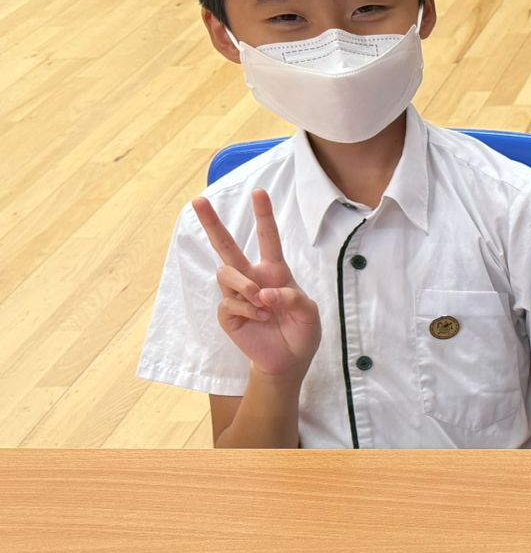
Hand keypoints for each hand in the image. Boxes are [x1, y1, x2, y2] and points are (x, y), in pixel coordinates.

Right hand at [192, 189, 320, 380]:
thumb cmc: (301, 332)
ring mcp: (237, 295)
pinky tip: (260, 317)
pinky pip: (229, 301)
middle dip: (213, 223)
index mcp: (275, 272)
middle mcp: (253, 279)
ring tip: (263, 303)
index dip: (263, 216)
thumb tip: (263, 293)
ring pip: (226, 273)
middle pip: (227, 246)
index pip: (268, 239)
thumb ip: (292, 297)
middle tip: (199, 200)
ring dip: (245, 285)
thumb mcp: (309, 313)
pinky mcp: (228, 313)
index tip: (259, 192)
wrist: (289, 361)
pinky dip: (247, 308)